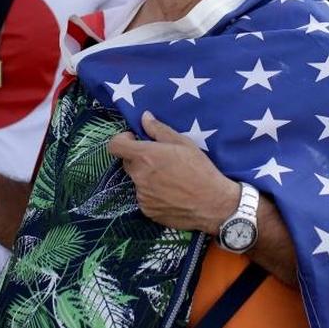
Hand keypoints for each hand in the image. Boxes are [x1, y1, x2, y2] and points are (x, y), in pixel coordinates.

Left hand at [108, 111, 237, 233]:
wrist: (213, 204)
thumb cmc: (200, 169)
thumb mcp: (184, 143)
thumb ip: (159, 129)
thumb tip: (144, 117)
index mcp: (145, 157)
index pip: (115, 146)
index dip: (122, 140)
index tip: (134, 140)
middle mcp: (139, 177)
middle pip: (128, 163)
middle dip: (139, 159)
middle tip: (161, 160)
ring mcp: (142, 196)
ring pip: (138, 182)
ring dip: (148, 178)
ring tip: (171, 180)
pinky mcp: (147, 211)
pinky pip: (145, 198)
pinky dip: (154, 195)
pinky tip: (172, 194)